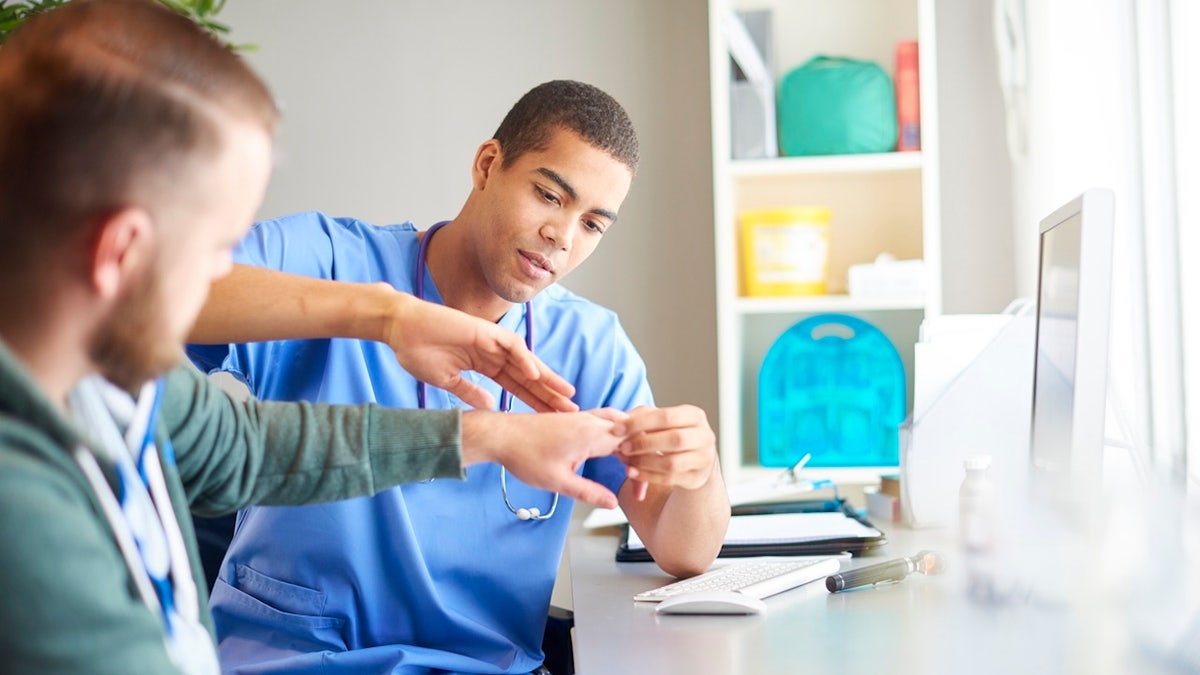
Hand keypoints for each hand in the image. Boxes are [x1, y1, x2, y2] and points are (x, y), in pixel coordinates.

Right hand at [385, 292, 576, 412]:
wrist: (400, 329)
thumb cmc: (418, 352)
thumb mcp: (448, 380)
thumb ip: (470, 392)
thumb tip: (490, 406)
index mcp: (484, 366)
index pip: (516, 386)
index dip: (535, 401)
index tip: (552, 418)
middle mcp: (493, 353)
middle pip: (527, 376)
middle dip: (549, 393)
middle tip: (571, 410)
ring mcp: (491, 341)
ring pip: (526, 360)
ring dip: (546, 377)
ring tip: (565, 394)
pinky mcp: (485, 330)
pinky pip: (510, 344)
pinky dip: (523, 358)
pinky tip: (535, 374)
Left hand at [462, 408, 628, 508]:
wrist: (501, 434)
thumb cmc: (524, 456)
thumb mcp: (558, 482)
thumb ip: (588, 492)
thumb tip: (612, 503)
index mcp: (591, 435)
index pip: (633, 446)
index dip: (644, 466)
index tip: (640, 489)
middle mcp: (590, 421)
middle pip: (631, 430)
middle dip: (642, 452)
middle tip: (642, 477)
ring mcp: (582, 417)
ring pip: (619, 422)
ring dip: (630, 440)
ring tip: (635, 462)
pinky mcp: (573, 418)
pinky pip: (605, 420)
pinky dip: (617, 433)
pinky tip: (613, 447)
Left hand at [617, 405, 717, 495]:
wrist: (695, 461)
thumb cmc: (672, 435)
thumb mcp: (660, 422)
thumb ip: (641, 417)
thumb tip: (618, 421)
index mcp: (694, 416)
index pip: (666, 416)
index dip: (639, 423)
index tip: (616, 429)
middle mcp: (704, 436)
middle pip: (674, 439)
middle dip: (644, 444)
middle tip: (622, 448)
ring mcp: (704, 459)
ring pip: (672, 462)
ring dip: (644, 462)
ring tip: (625, 461)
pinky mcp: (697, 478)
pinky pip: (670, 479)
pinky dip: (648, 476)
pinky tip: (633, 473)